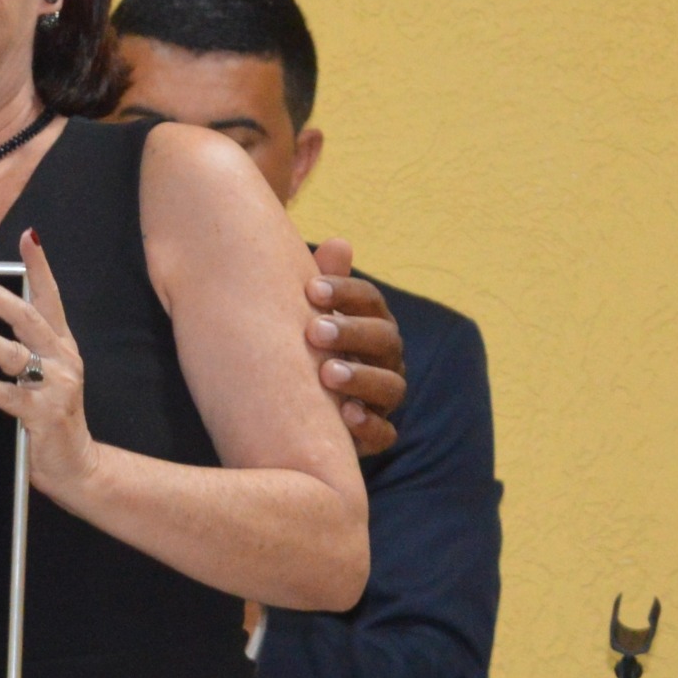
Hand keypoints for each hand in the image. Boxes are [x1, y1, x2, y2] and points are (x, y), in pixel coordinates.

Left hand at [0, 230, 101, 505]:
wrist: (79, 467)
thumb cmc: (53, 420)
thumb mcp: (46, 377)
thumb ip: (25, 350)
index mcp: (62, 347)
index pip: (51, 298)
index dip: (40, 266)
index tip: (28, 236)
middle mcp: (62, 361)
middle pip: (28, 317)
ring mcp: (55, 388)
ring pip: (14, 353)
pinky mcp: (43, 415)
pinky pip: (7, 395)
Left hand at [309, 237, 403, 457]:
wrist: (288, 409)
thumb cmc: (298, 349)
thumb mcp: (304, 316)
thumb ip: (320, 284)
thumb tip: (339, 243)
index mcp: (370, 322)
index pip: (370, 301)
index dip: (345, 292)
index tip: (310, 290)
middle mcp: (385, 358)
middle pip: (384, 339)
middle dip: (351, 333)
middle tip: (314, 331)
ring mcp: (383, 398)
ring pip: (389, 386)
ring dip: (360, 378)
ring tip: (326, 374)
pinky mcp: (376, 434)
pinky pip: (384, 434)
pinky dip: (369, 426)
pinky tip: (344, 417)